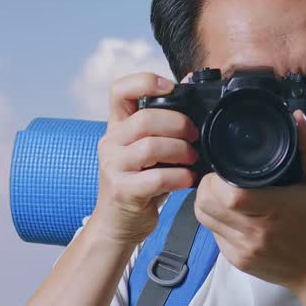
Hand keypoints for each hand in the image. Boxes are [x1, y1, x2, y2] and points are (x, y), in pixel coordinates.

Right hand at [91, 72, 199, 246]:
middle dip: (179, 124)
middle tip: (194, 136)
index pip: (120, 90)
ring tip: (192, 159)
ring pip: (151, 146)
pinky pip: (157, 178)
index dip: (145, 81)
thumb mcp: (147, 149)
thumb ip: (163, 122)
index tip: (170, 88)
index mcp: (116, 127)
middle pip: (146, 118)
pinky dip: (180, 177)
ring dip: (181, 151)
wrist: (118, 224)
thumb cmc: (138, 184)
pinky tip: (187, 180)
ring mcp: (113, 167)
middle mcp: (110, 142)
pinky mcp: (123, 191)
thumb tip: (189, 83)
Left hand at [194, 109, 305, 302]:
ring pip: (203, 218)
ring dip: (207, 201)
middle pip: (205, 204)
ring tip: (223, 192)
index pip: (227, 194)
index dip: (216, 178)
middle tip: (220, 177)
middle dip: (206, 185)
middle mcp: (254, 233)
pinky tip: (233, 213)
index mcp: (273, 210)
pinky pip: (212, 234)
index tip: (225, 168)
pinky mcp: (236, 260)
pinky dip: (216, 220)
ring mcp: (242, 249)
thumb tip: (298, 119)